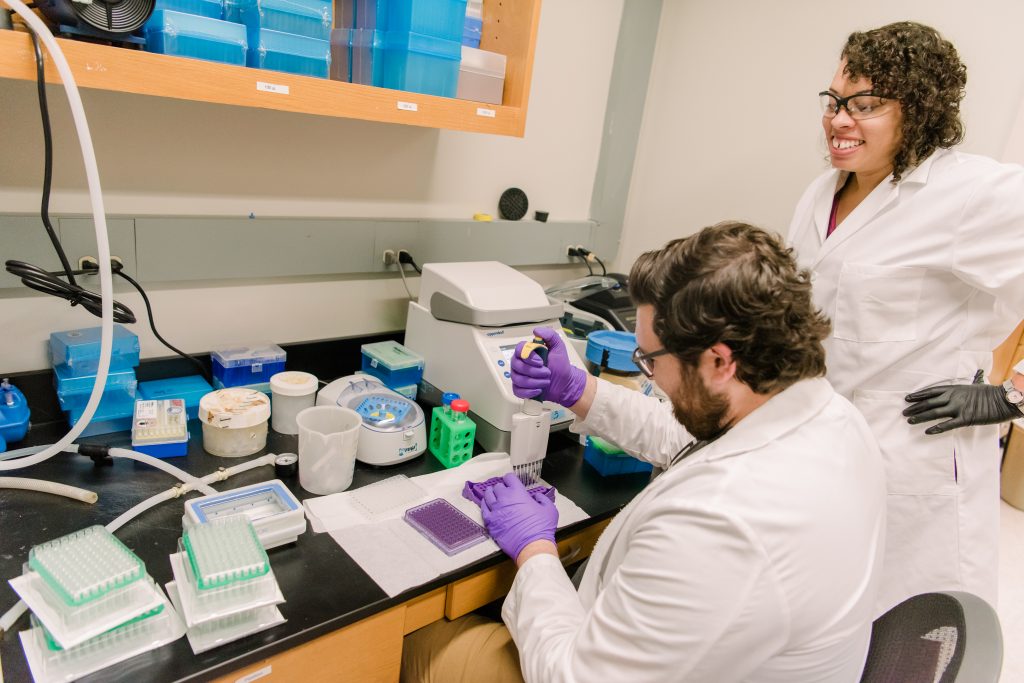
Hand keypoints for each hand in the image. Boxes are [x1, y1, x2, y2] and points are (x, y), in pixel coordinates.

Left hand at [480, 473, 557, 560]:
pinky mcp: (490, 522)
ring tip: (492, 494)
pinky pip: (483, 509)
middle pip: (498, 487)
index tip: (511, 482)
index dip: (511, 479)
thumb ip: (542, 499)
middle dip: (502, 487)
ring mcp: (495, 510)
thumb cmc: (542, 528)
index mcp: (518, 493)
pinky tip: (486, 504)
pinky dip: (484, 505)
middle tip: (504, 491)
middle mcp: (504, 498)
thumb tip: (537, 497)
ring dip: (491, 493)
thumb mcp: (550, 509)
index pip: (509, 478)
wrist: (532, 546)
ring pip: (488, 496)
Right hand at [510, 327, 587, 406]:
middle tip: (547, 372)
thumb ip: (550, 335)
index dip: (529, 357)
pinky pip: (517, 391)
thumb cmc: (560, 366)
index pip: (518, 350)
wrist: (565, 383)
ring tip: (546, 381)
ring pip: (518, 379)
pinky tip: (538, 390)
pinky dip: (529, 392)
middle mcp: (520, 363)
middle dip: (535, 371)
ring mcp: (518, 376)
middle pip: (517, 366)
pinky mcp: (520, 389)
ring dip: (535, 382)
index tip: (541, 361)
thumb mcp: (559, 347)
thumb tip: (536, 330)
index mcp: (527, 352)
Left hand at [903, 370, 1019, 434]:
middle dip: (915, 407)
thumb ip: (957, 392)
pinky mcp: (966, 419)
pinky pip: (948, 424)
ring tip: (909, 420)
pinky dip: (937, 428)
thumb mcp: (969, 388)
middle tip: (904, 412)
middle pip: (929, 403)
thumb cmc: (987, 394)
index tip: (907, 398)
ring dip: (920, 417)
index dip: (918, 395)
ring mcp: (959, 408)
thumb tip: (948, 394)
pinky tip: (927, 431)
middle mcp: (953, 397)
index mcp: (954, 389)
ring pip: (934, 413)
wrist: (1002, 399)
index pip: (931, 391)